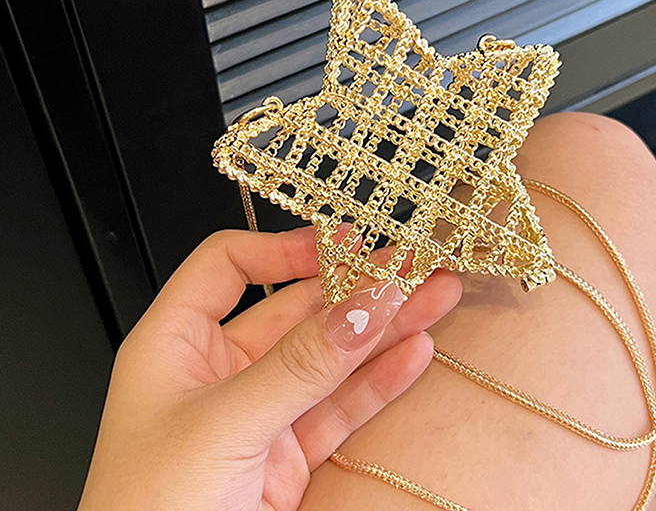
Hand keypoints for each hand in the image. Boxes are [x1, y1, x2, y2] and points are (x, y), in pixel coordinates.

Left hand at [78, 227, 461, 510]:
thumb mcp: (222, 426)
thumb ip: (298, 367)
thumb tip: (361, 309)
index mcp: (176, 343)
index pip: (231, 266)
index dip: (286, 249)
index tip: (344, 244)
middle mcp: (218, 370)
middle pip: (296, 309)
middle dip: (358, 287)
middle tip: (413, 266)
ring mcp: (257, 412)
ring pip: (330, 358)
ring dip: (384, 329)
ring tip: (434, 297)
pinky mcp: (286, 458)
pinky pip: (340, 408)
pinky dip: (379, 382)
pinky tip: (413, 353)